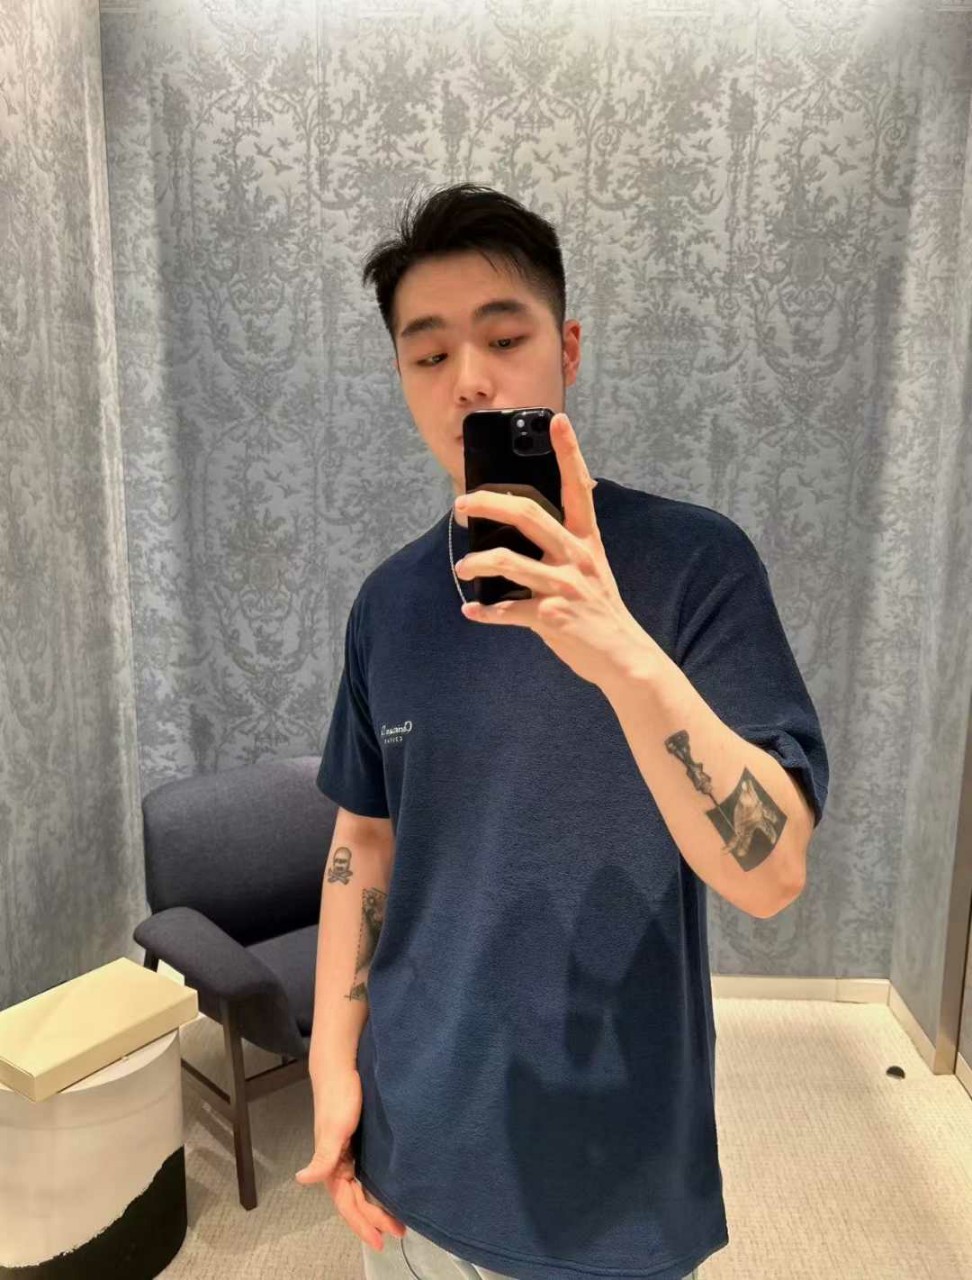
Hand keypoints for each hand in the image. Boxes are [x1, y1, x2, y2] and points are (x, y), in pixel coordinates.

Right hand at [294, 1065, 406, 1252]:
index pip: (347, 1205)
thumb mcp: (334, 1128)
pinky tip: (388, 1191)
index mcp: (331, 1166)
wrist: (341, 1067)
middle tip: (399, 1232)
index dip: (362, 1224)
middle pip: (356, 1201)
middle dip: (374, 1220)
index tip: (381, 1240)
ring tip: (396, 1219)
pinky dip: (375, 1189)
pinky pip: (365, 1175)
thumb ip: (322, 1156)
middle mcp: (338, 1165)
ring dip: (376, 1207)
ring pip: (361, 1190)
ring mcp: (348, 1155)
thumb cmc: (339, 1097)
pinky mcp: (357, 1143)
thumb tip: (302, 1180)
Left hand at [454, 412, 648, 688]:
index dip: (569, 453)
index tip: (558, 421)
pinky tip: (472, 612)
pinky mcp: (552, 618)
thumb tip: (520, 527)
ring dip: (478, 563)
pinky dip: (486, 613)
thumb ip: (562, 547)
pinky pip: (509, 611)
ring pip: (510, 561)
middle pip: (529, 514)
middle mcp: (577, 557)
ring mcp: (565, 587)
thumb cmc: (599, 611)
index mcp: (586, 540)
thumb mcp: (590, 569)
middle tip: (462, 503)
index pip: (579, 487)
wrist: (626, 658)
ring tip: (462, 568)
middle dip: (489, 503)